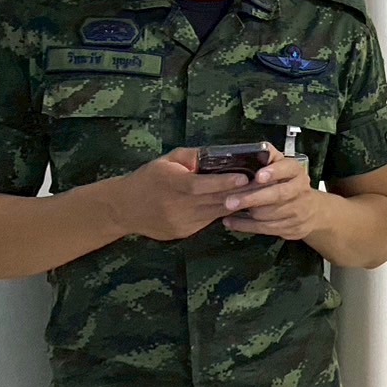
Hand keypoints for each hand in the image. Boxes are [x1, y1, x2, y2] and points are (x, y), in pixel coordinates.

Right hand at [110, 148, 249, 241]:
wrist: (124, 208)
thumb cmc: (148, 178)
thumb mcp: (166, 161)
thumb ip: (192, 156)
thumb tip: (220, 154)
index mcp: (172, 184)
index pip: (201, 185)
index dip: (224, 183)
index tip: (244, 177)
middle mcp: (177, 205)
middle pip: (213, 200)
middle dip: (240, 193)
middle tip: (262, 185)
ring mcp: (181, 222)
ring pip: (215, 213)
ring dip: (237, 204)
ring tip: (257, 194)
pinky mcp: (183, 232)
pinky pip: (208, 221)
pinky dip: (223, 212)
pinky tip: (238, 205)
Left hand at [222, 146, 321, 240]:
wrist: (312, 211)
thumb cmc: (288, 183)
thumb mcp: (282, 167)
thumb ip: (269, 157)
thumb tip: (254, 148)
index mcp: (296, 172)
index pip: (288, 169)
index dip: (274, 172)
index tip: (258, 176)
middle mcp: (300, 191)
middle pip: (277, 195)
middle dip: (253, 198)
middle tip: (230, 201)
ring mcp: (297, 211)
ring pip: (269, 214)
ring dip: (247, 213)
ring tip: (228, 208)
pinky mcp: (291, 228)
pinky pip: (265, 228)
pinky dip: (245, 225)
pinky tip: (230, 222)